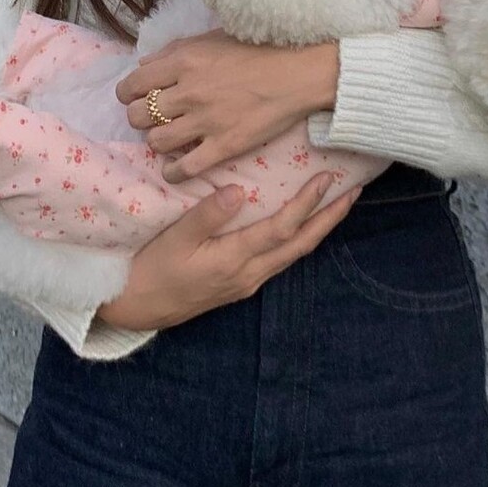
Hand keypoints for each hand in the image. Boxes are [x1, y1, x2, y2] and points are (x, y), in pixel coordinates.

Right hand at [97, 174, 359, 330]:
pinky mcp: (240, 282)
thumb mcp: (173, 240)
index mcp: (235, 261)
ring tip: (334, 202)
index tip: (327, 178)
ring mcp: (247, 281)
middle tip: (353, 190)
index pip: (283, 228)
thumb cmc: (150, 270)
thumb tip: (239, 191)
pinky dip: (296, 236)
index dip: (308, 203)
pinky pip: (279, 256)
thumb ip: (206, 215)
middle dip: (330, 217)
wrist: (134, 309)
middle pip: (301, 244)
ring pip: (293, 252)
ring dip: (317, 227)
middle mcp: (250, 274)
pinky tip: (298, 223)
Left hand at [116, 30, 338, 182]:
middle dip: (141, 118)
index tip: (136, 99)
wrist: (300, 73)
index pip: (132, 85)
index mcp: (183, 61)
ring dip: (157, 142)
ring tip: (169, 139)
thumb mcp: (211, 38)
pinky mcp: (224, 145)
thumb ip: (174, 51)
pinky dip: (173, 172)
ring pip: (156, 142)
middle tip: (155, 119)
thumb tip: (144, 66)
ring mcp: (206, 121)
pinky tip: (174, 170)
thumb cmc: (259, 50)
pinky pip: (185, 168)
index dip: (128, 95)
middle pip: (139, 116)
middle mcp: (189, 91)